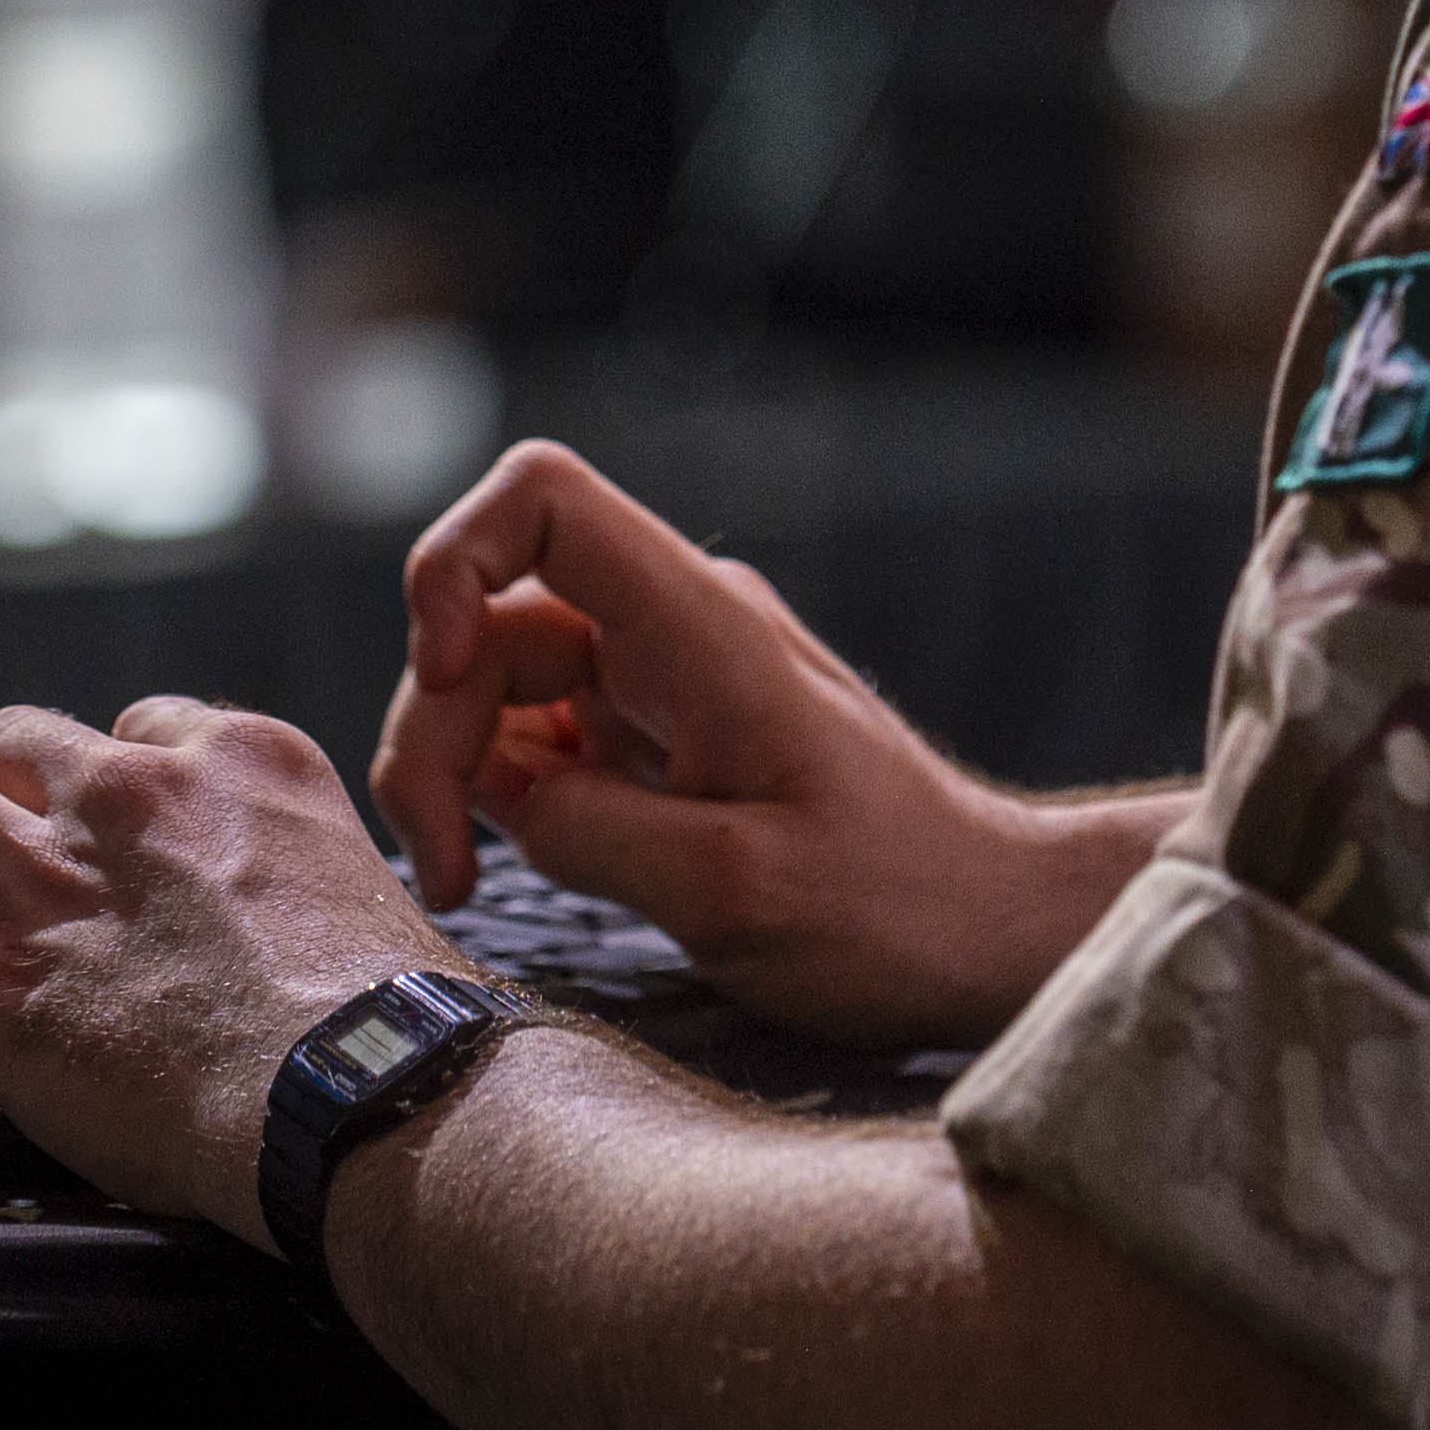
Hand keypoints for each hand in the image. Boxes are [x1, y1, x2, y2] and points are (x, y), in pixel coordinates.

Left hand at [0, 696, 457, 1245]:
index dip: (105, 803)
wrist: (367, 1094)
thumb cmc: (396, 1027)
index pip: (132, 730)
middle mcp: (135, 796)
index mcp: (243, 765)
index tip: (111, 864)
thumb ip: (305, 875)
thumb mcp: (372, 889)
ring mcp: (50, 878)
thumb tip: (291, 924)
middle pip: (3, 737)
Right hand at [371, 442, 1178, 1049]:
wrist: (993, 929)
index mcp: (703, 629)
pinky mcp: (659, 739)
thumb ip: (591, 832)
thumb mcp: (734, 892)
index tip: (450, 680)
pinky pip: (542, 735)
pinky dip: (501, 795)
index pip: (543, 499)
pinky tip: (511, 869)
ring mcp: (664, 680)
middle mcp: (675, 629)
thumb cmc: (898, 909)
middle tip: (446, 871)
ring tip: (467, 882)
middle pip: (491, 616)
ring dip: (457, 771)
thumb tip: (501, 795)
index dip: (455, 567)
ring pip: (501, 679)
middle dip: (436, 730)